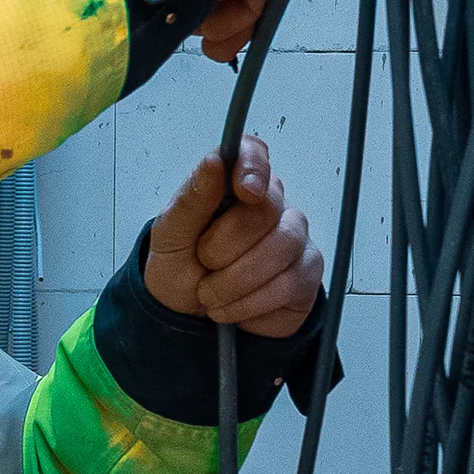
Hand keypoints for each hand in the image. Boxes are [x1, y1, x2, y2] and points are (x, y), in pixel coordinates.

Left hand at [143, 135, 324, 337]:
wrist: (187, 320)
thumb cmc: (179, 269)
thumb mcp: (169, 236)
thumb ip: (192, 198)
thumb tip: (214, 160)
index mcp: (231, 186)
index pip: (254, 154)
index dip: (254, 166)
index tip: (244, 190)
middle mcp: (269, 207)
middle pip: (267, 207)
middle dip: (226, 244)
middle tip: (204, 262)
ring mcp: (292, 240)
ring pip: (283, 245)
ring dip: (237, 278)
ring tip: (211, 293)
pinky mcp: (304, 275)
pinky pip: (291, 282)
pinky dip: (252, 301)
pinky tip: (233, 306)